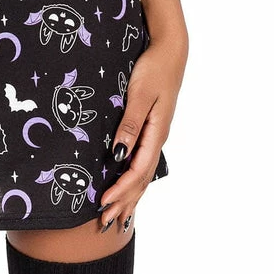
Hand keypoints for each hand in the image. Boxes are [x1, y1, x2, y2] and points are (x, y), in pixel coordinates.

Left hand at [98, 37, 186, 231]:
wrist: (169, 51)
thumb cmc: (153, 69)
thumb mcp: (140, 94)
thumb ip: (129, 124)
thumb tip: (118, 155)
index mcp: (155, 132)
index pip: (137, 170)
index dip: (121, 188)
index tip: (104, 202)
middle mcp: (156, 138)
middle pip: (141, 178)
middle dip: (124, 200)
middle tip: (106, 221)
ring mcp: (155, 134)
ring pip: (143, 173)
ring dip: (130, 194)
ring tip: (118, 215)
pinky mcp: (151, 127)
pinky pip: (142, 161)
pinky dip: (134, 179)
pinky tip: (128, 184)